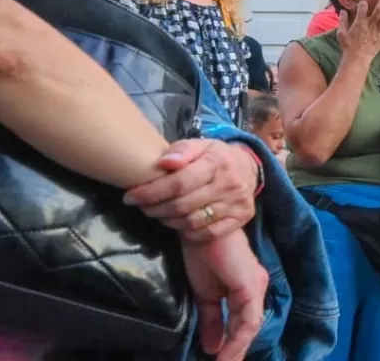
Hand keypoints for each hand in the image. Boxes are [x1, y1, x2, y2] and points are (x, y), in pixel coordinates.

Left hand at [125, 140, 257, 241]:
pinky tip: (179, 223)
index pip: (179, 183)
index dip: (151, 193)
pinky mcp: (240, 218)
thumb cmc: (215, 156)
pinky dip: (188, 232)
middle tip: (143, 207)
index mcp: (217, 162)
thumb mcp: (199, 145)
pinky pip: (207, 233)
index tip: (130, 197)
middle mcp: (229, 184)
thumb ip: (181, 150)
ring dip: (168, 221)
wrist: (248, 168)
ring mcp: (236, 203)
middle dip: (155, 208)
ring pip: (192, 222)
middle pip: (182, 205)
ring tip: (159, 213)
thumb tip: (164, 163)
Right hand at [182, 231, 267, 360]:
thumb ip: (211, 320)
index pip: (244, 324)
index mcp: (247, 289)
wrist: (203, 228)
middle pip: (249, 328)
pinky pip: (248, 321)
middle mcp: (257, 288)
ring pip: (251, 327)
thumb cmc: (203, 254)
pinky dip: (237, 340)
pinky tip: (225, 354)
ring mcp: (256, 286)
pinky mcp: (251, 286)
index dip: (234, 345)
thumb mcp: (205, 295)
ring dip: (236, 351)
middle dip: (236, 352)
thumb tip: (211, 347)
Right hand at [336, 0, 379, 59]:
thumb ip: (342, 21)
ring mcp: (378, 31)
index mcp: (360, 22)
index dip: (364, 3)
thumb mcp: (341, 33)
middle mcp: (370, 24)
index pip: (363, 8)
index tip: (364, 0)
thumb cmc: (348, 46)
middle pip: (378, 10)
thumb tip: (343, 11)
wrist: (357, 58)